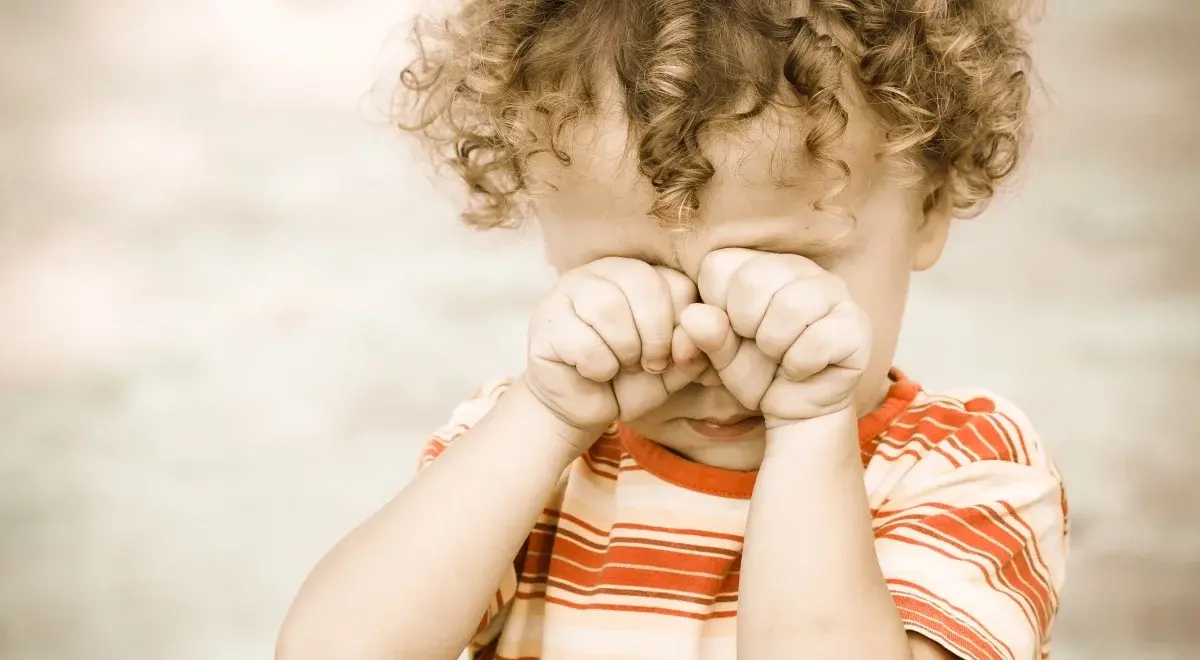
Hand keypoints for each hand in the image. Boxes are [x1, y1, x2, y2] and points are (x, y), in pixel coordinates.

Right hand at [526, 258, 709, 432]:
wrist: (584, 409)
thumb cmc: (629, 381)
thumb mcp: (674, 368)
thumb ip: (695, 348)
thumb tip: (702, 329)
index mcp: (641, 273)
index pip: (676, 282)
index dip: (681, 326)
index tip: (671, 356)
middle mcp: (604, 271)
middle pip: (644, 284)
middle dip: (655, 337)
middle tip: (648, 364)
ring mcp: (569, 290)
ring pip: (610, 308)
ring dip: (625, 351)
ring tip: (620, 366)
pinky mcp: (546, 319)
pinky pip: (584, 340)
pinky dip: (598, 367)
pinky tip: (592, 372)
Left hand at [680, 248, 870, 426]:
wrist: (794, 409)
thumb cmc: (755, 371)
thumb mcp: (719, 356)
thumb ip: (703, 336)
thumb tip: (691, 316)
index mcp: (756, 263)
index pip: (718, 266)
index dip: (715, 308)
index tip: (731, 330)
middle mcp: (797, 267)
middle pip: (752, 280)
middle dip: (745, 326)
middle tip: (758, 346)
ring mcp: (833, 291)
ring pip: (790, 306)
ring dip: (774, 346)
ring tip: (780, 356)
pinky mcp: (856, 324)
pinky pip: (817, 340)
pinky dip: (799, 365)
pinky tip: (801, 369)